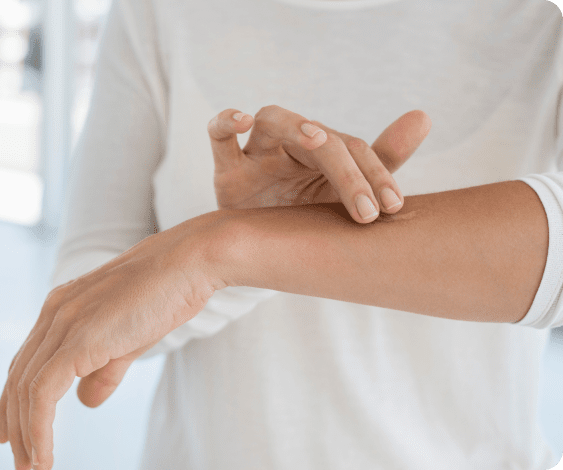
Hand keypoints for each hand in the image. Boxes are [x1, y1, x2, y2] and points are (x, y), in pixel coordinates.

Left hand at [0, 213, 223, 469]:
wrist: (189, 263)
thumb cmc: (166, 293)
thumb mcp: (130, 338)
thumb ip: (104, 368)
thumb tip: (85, 402)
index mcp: (63, 308)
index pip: (26, 363)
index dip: (14, 402)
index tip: (12, 435)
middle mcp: (54, 313)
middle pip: (17, 378)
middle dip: (14, 425)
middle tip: (22, 464)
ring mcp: (64, 323)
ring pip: (25, 390)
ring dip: (24, 435)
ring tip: (33, 468)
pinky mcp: (79, 338)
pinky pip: (43, 394)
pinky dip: (38, 429)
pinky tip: (44, 456)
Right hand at [207, 105, 430, 222]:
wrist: (264, 249)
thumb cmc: (306, 215)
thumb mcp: (347, 194)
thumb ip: (383, 158)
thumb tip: (423, 116)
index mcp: (325, 152)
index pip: (354, 150)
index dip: (375, 175)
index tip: (394, 208)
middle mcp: (293, 146)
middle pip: (320, 138)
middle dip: (347, 172)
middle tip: (366, 211)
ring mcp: (260, 154)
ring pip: (273, 120)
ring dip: (294, 125)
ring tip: (316, 140)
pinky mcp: (228, 169)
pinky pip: (219, 135)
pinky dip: (225, 122)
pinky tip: (241, 119)